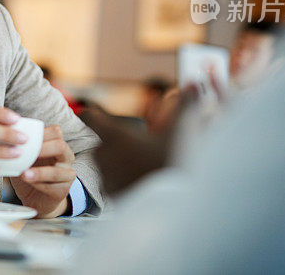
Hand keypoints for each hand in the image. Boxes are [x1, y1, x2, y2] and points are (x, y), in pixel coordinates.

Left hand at [10, 125, 75, 217]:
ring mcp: (67, 174)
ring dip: (39, 172)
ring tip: (24, 173)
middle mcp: (65, 157)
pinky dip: (38, 183)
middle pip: (61, 146)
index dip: (41, 132)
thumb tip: (2, 138)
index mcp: (56, 145)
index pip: (55, 132)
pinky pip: (53, 186)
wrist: (35, 198)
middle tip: (25, 152)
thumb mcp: (23, 158)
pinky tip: (27, 181)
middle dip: (42, 148)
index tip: (23, 136)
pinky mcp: (63, 190)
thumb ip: (18, 148)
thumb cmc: (29, 173)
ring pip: (58, 170)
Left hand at [79, 85, 200, 196]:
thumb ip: (186, 105)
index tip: (95, 115)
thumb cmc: (176, 162)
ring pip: (105, 163)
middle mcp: (105, 155)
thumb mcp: (181, 130)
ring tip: (140, 166)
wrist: (176, 201)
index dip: (93, 115)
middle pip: (100, 142)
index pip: (90, 117)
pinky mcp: (111, 195)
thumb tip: (194, 83)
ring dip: (117, 163)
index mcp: (115, 135)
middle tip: (137, 148)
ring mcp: (106, 176)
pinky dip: (120, 181)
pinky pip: (110, 183)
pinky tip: (138, 182)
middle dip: (114, 143)